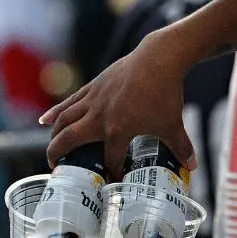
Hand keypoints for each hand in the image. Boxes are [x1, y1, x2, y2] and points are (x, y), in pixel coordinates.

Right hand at [40, 30, 197, 177]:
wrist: (158, 59)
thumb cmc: (164, 93)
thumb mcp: (173, 125)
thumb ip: (181, 147)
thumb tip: (192, 166)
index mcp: (117, 131)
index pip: (109, 160)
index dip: (112, 171)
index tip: (114, 178)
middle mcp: (99, 118)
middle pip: (69, 140)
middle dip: (58, 155)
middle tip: (56, 168)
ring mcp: (93, 100)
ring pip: (64, 120)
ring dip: (54, 136)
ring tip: (51, 149)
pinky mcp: (93, 87)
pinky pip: (69, 102)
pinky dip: (55, 112)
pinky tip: (44, 120)